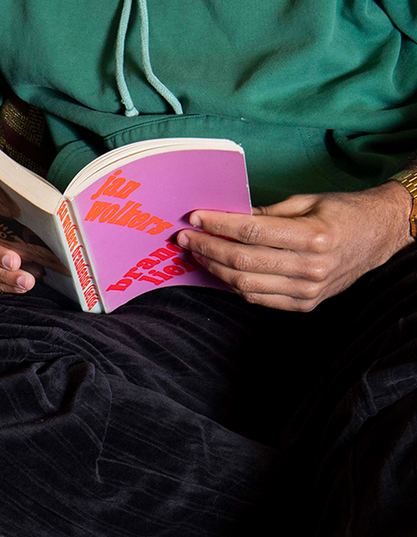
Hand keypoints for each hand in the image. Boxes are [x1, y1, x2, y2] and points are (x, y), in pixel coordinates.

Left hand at [176, 182, 412, 311]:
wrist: (379, 237)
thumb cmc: (344, 213)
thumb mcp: (309, 202)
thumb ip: (268, 214)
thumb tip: (229, 216)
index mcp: (314, 236)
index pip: (251, 232)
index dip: (218, 226)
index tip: (195, 218)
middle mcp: (310, 267)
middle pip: (242, 261)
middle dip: (208, 248)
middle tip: (186, 238)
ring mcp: (307, 291)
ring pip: (245, 283)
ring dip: (215, 269)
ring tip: (198, 254)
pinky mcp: (304, 305)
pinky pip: (258, 298)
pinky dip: (234, 285)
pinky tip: (220, 270)